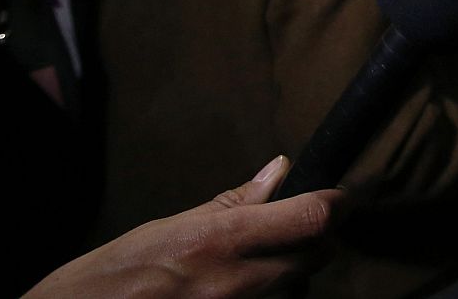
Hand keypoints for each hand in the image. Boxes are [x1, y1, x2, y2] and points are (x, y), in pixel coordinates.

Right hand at [24, 155, 343, 298]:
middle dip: (318, 238)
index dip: (339, 202)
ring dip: (293, 274)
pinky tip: (248, 289)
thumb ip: (230, 205)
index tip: (348, 193)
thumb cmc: (108, 277)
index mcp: (219, 241)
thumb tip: (279, 171)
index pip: (311, 218)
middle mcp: (237, 283)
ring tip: (261, 263)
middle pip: (316, 256)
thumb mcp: (165, 228)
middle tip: (298, 226)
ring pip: (298, 290)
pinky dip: (273, 297)